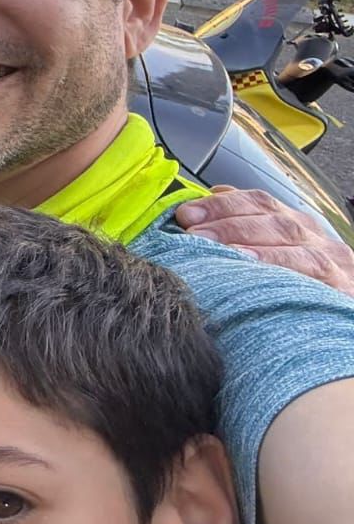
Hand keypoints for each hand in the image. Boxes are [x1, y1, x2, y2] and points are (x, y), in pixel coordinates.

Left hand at [177, 185, 353, 295]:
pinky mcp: (343, 291)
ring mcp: (334, 265)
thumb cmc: (292, 284)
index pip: (259, 202)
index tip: (186, 214)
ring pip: (299, 250)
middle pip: (276, 223)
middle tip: (194, 234)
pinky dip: (286, 275)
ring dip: (258, 250)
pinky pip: (316, 280)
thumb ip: (238, 230)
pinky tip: (258, 278)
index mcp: (294, 223)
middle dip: (231, 225)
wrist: (337, 321)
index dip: (222, 205)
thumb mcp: (268, 251)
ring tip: (224, 253)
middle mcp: (316, 239)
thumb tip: (194, 212)